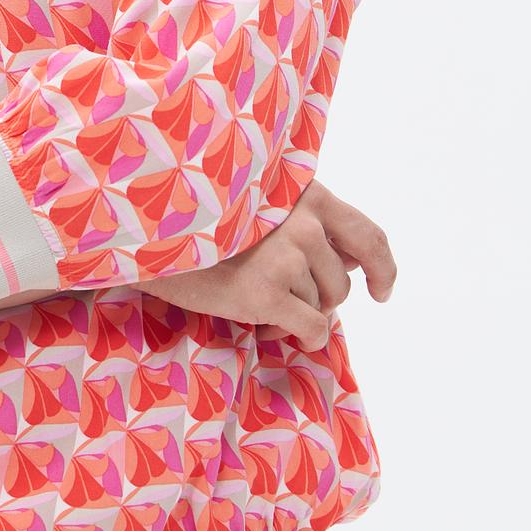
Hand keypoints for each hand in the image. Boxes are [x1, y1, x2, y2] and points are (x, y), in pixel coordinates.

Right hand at [141, 178, 396, 349]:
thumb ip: (305, 222)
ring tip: (259, 302)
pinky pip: (312, 329)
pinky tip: (271, 326)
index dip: (382, 268)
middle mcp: (301, 221)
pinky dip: (302, 336)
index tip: (380, 291)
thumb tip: (349, 263)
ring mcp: (284, 256)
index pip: (367, 235)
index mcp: (305, 194)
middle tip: (284, 300)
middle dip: (320, 299)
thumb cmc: (201, 220)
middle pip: (340, 281)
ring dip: (300, 314)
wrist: (148, 233)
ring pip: (325, 306)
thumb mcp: (260, 204)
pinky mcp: (264, 292)